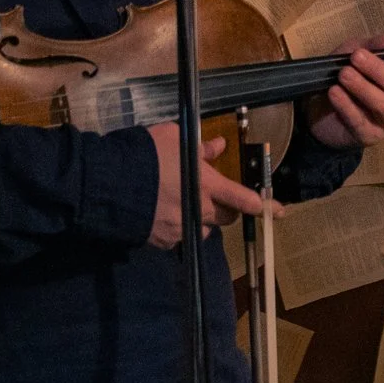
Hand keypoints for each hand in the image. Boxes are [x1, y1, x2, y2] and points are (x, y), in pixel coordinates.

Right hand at [147, 125, 271, 249]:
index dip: (262, 205)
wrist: (106, 185)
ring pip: (202, 229)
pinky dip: (176, 228)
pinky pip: (177, 237)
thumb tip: (218, 146)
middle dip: (228, 210)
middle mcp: (198, 211)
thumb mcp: (173, 140)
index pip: (243, 199)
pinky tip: (162, 215)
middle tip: (220, 201)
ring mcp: (179, 230)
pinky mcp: (160, 242)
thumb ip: (199, 148)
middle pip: (226, 218)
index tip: (277, 210)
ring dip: (201, 220)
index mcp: (206, 185)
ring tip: (186, 207)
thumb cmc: (143, 155)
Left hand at [307, 31, 383, 148]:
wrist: (319, 108)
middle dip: (379, 70)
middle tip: (357, 57)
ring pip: (383, 104)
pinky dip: (346, 105)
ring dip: (362, 86)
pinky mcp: (368, 136)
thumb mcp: (356, 53)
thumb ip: (376, 45)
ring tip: (343, 74)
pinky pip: (360, 121)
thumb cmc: (345, 76)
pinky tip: (334, 92)